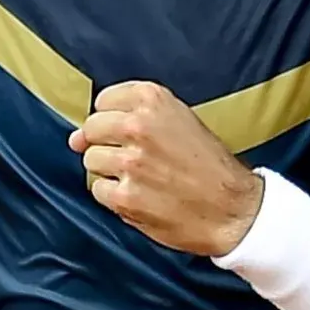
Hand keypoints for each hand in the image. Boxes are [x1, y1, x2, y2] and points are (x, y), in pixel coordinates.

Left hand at [69, 80, 264, 257]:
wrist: (234, 209)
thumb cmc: (211, 167)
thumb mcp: (181, 121)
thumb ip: (131, 118)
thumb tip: (75, 137)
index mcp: (152, 100)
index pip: (103, 101)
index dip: (113, 120)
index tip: (129, 134)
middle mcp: (137, 126)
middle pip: (92, 129)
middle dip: (106, 145)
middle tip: (135, 159)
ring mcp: (129, 162)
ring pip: (91, 160)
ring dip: (110, 172)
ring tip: (142, 179)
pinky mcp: (125, 196)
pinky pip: (98, 190)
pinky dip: (114, 196)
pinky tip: (141, 195)